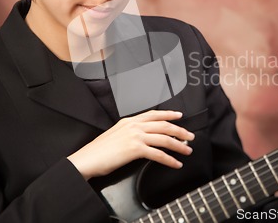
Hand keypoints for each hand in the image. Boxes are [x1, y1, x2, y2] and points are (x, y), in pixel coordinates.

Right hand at [67, 110, 194, 179]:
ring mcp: (135, 136)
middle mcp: (134, 126)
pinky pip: (158, 154)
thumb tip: (142, 137)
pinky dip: (170, 160)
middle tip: (190, 136)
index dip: (169, 114)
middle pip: (164, 125)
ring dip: (179, 145)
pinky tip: (176, 163)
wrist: (87, 159)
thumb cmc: (98, 151)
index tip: (179, 115)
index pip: (153, 114)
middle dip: (180, 130)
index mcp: (129, 121)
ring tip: (187, 150)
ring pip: (165, 138)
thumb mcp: (115, 134)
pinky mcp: (135, 149)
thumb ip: (129, 132)